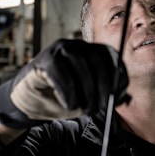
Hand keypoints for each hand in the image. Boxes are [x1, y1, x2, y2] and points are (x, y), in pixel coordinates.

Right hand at [0, 39, 128, 127]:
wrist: (30, 103)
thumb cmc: (62, 99)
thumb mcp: (88, 100)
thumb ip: (106, 96)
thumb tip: (124, 97)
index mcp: (91, 52)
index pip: (110, 55)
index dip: (118, 73)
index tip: (120, 93)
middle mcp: (77, 46)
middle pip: (97, 58)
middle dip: (104, 84)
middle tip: (104, 106)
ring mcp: (60, 50)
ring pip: (80, 62)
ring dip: (86, 90)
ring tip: (86, 109)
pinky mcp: (45, 59)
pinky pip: (61, 71)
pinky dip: (69, 91)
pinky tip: (70, 104)